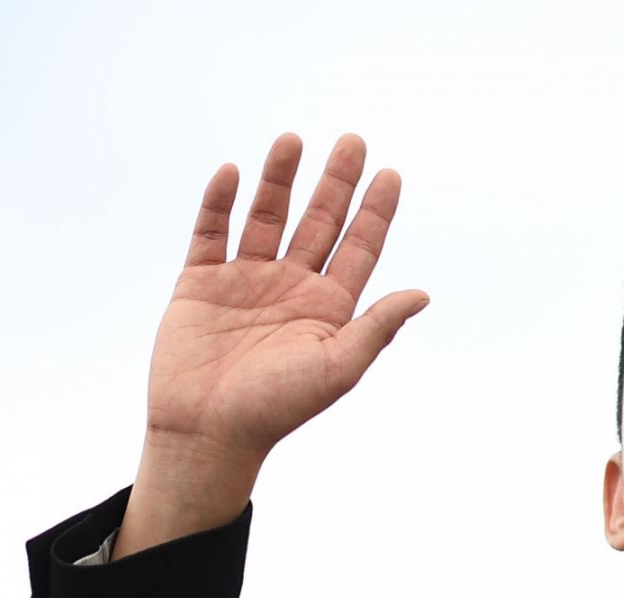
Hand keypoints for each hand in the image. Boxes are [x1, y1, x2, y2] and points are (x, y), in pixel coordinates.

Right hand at [143, 132, 428, 462]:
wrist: (208, 432)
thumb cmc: (277, 409)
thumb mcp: (338, 367)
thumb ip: (377, 326)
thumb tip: (423, 294)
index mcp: (328, 308)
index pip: (358, 248)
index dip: (374, 212)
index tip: (390, 173)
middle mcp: (291, 287)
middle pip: (319, 222)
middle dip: (336, 183)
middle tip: (353, 140)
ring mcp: (245, 281)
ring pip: (266, 217)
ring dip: (279, 179)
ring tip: (293, 140)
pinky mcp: (200, 283)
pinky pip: (210, 232)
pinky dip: (219, 202)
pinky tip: (234, 173)